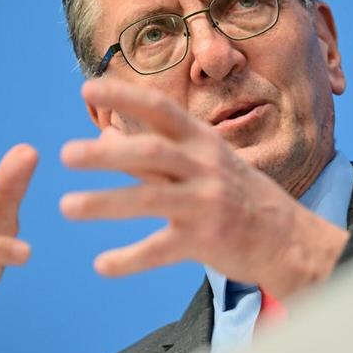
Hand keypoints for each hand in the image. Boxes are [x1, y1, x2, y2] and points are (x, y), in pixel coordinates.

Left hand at [60, 81, 348, 298]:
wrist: (288, 238)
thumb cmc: (238, 195)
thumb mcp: (203, 163)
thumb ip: (153, 154)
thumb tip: (102, 136)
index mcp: (203, 141)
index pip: (161, 109)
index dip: (124, 96)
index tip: (87, 86)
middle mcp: (205, 167)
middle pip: (152, 152)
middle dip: (107, 153)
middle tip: (65, 154)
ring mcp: (207, 204)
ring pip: (150, 199)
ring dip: (106, 203)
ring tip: (66, 207)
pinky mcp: (207, 240)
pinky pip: (161, 250)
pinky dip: (130, 259)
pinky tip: (102, 265)